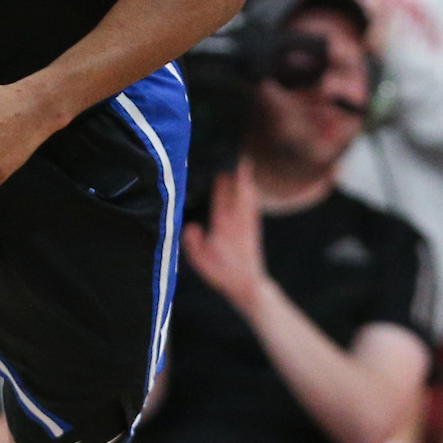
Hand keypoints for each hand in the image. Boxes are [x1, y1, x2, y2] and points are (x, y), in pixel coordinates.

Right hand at [181, 159, 270, 313]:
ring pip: (247, 198)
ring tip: (245, 165)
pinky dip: (251, 194)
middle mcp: (237, 223)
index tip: (220, 170)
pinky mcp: (253, 230)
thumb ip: (194, 244)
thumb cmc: (221, 273)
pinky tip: (252, 187)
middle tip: (237, 158)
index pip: (222, 202)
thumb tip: (189, 226)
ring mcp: (247, 225)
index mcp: (223, 229)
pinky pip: (253, 207)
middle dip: (237, 177)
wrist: (248, 284)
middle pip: (238, 195)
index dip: (222, 186)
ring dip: (246, 181)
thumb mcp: (202, 263)